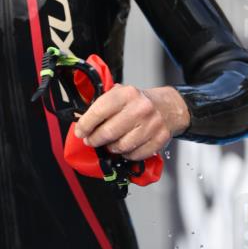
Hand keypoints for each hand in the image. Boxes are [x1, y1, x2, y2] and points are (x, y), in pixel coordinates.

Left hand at [73, 84, 190, 161]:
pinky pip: (135, 155)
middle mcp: (141, 108)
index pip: (99, 111)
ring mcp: (152, 125)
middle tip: (91, 140)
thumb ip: (101, 105)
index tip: (80, 131)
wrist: (167, 107)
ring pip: (121, 146)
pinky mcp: (159, 139)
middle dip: (94, 140)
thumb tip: (81, 122)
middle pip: (108, 132)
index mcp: (127, 94)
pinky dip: (126, 154)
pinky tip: (125, 147)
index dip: (85, 125)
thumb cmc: (138, 102)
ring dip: (111, 148)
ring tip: (109, 143)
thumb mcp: (119, 94)